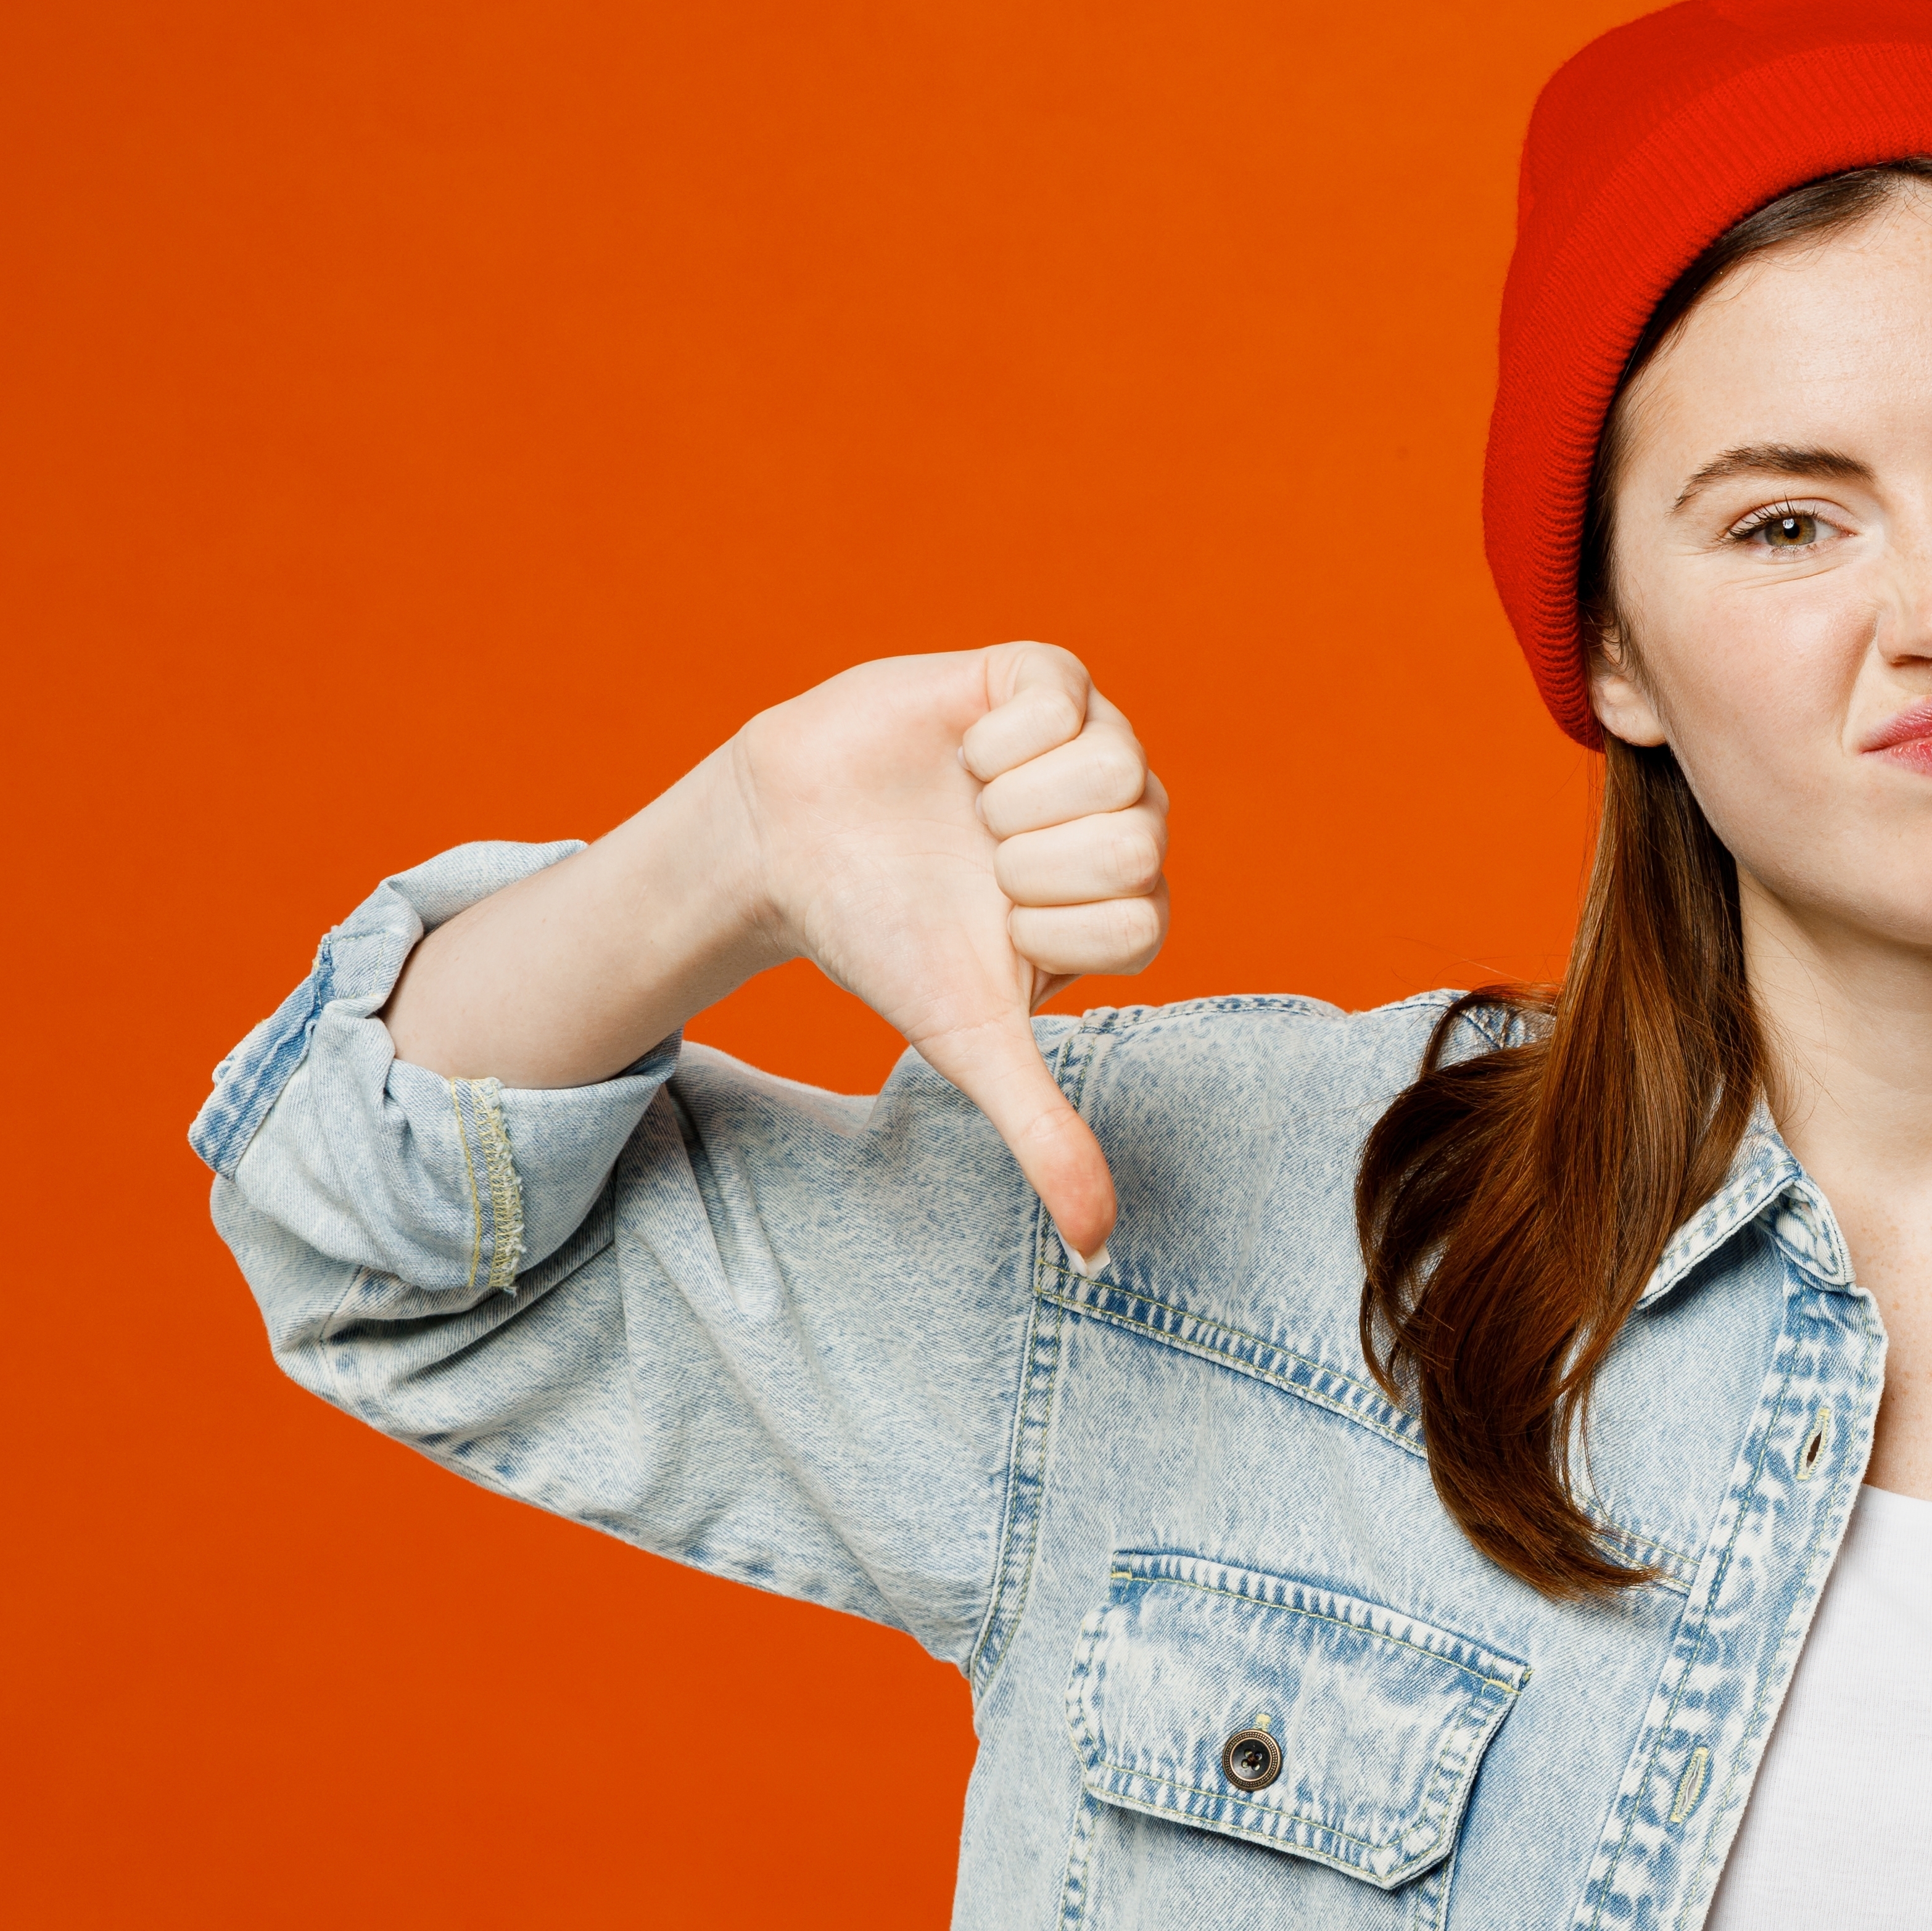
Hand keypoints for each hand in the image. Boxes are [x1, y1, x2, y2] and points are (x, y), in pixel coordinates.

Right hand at [728, 642, 1169, 1261]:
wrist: (788, 849)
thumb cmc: (889, 941)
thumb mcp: (971, 1045)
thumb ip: (1045, 1136)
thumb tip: (1099, 1252)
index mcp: (1127, 907)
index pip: (1143, 924)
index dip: (1050, 930)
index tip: (995, 927)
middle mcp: (1124, 823)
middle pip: (1134, 842)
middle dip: (1029, 868)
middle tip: (979, 867)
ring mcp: (1089, 744)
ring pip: (1113, 765)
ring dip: (1014, 802)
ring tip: (970, 809)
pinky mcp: (1040, 678)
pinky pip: (1064, 694)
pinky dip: (1000, 734)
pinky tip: (965, 753)